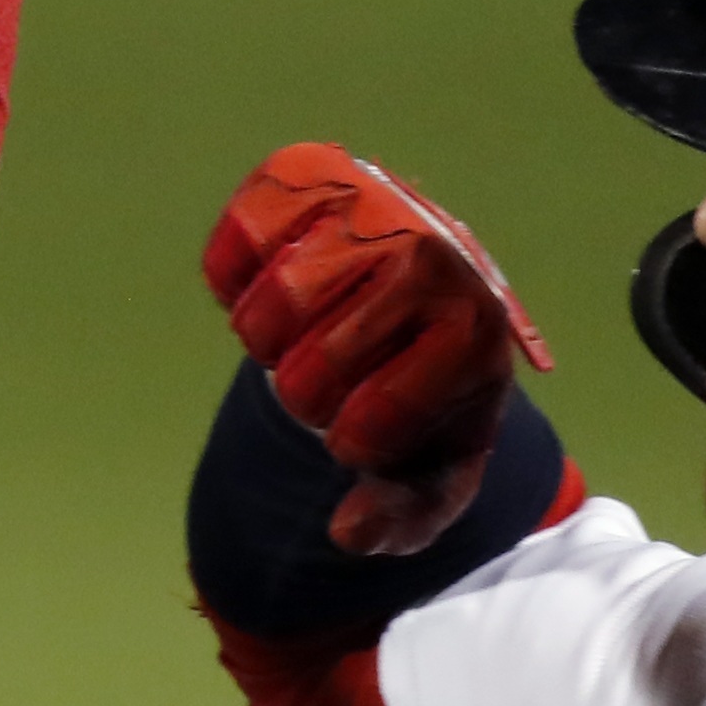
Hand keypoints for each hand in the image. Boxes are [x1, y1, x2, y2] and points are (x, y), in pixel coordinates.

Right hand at [202, 143, 552, 553]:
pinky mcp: (307, 174)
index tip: (371, 423)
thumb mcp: (434, 469)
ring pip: (264, 316)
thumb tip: (348, 531)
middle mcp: (429, 257)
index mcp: (474, 333)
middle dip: (304, 399)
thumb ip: (399, 516)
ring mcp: (368, 206)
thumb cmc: (430, 393)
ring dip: (266, 344)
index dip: (352, 445)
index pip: (369, 426)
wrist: (428, 290)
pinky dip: (232, 280)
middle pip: (304, 378)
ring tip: (303, 335)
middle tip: (332, 377)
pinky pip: (231, 248)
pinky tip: (271, 283)